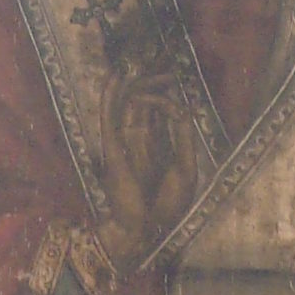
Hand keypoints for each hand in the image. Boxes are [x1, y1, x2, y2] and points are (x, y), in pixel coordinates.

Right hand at [98, 65, 196, 264]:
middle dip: (155, 79)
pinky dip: (111, 94)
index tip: (176, 74)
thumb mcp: (186, 167)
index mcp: (157, 145)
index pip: (159, 109)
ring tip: (149, 63)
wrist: (146, 230)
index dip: (167, 89)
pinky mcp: (112, 147)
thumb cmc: (166, 206)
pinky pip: (109, 115)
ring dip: (138, 81)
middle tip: (168, 64)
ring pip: (127, 102)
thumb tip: (182, 105)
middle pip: (144, 100)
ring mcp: (124, 141)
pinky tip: (117, 75)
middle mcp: (139, 139)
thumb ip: (184, 136)